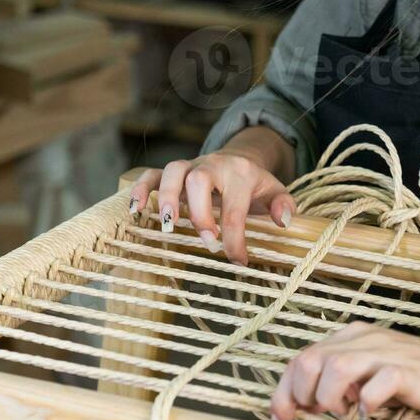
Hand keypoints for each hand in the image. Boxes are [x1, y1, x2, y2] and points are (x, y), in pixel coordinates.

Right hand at [128, 150, 294, 264]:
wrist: (239, 159)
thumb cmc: (254, 184)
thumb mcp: (276, 191)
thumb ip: (284, 205)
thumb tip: (283, 221)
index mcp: (240, 173)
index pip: (235, 208)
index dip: (235, 238)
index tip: (238, 261)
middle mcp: (212, 165)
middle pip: (199, 179)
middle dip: (200, 213)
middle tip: (208, 242)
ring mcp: (189, 166)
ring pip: (173, 171)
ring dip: (167, 198)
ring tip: (167, 226)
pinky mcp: (172, 172)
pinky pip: (151, 174)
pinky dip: (140, 190)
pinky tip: (135, 211)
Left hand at [270, 323, 419, 419]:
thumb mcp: (376, 374)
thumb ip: (344, 380)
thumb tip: (306, 402)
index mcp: (355, 338)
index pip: (302, 358)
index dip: (282, 391)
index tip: (282, 419)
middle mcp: (367, 340)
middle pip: (310, 359)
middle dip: (299, 395)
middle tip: (314, 416)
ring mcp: (389, 354)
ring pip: (336, 367)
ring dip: (329, 397)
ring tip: (343, 412)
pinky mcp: (410, 372)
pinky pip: (377, 385)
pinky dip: (367, 403)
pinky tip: (373, 413)